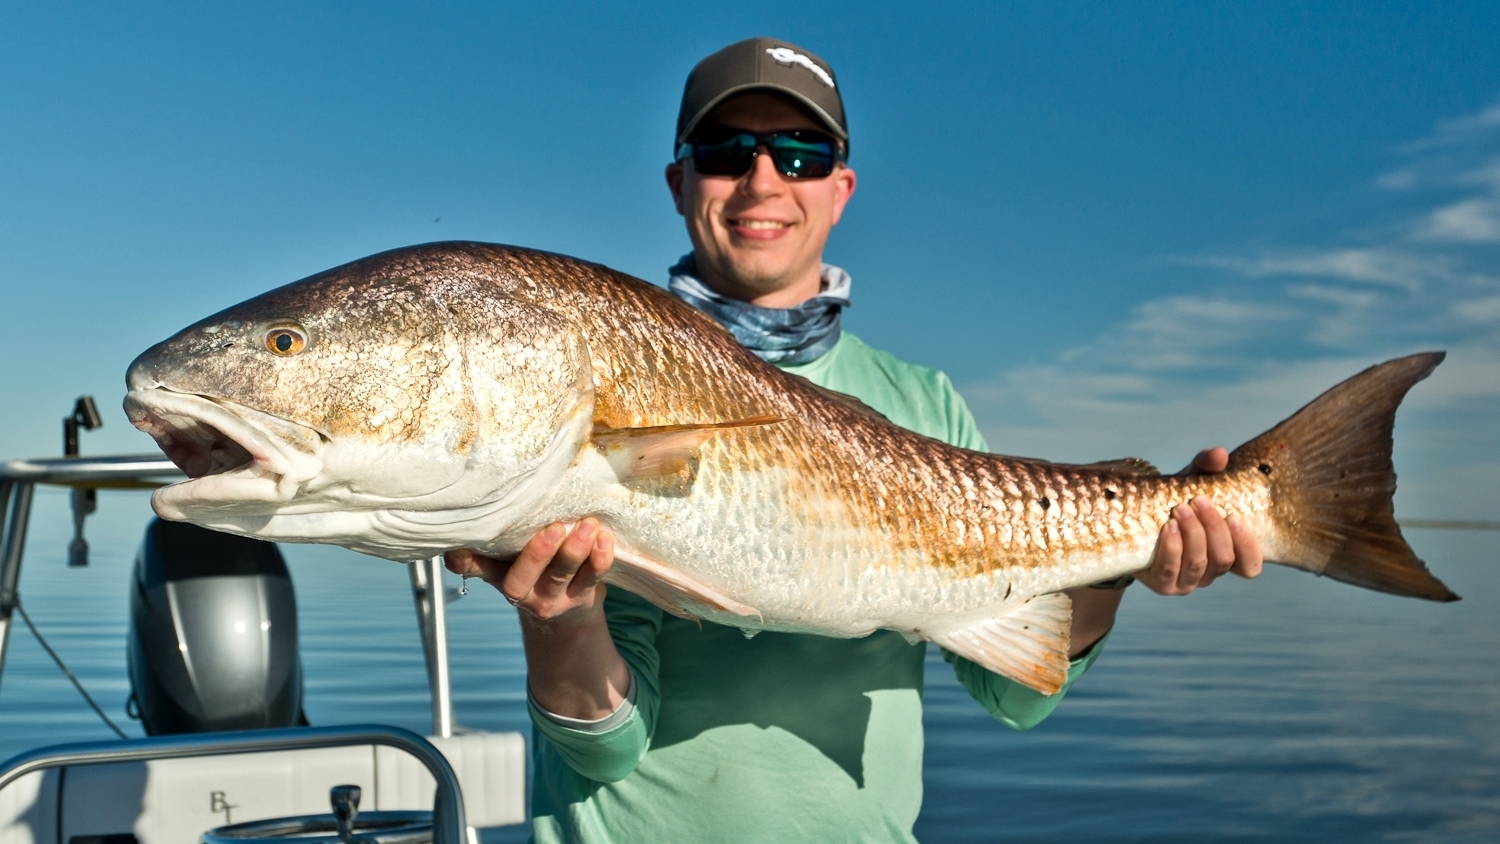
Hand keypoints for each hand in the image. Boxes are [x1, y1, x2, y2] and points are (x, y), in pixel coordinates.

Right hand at [444, 518, 614, 625]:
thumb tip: (467, 521)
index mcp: (499, 575)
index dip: (465, 562)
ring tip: (588, 524)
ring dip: (575, 550)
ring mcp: (551, 599)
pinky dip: (600, 558)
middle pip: (522, 578)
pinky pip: (592, 579)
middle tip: (554, 526)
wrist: (568, 609)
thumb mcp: (509, 559)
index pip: (477, 569)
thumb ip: (494, 543)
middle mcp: (520, 593)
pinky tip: (604, 537)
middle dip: (538, 553)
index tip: (458, 550)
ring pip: (560, 575)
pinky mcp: (581, 598)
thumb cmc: (534, 568)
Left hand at [1137, 447, 1263, 595]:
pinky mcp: (1163, 584)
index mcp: (1225, 553)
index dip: (1248, 546)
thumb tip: (1219, 454)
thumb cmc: (1171, 501)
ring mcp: (1187, 582)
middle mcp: (1210, 572)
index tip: (1235, 516)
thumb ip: (1206, 468)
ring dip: (1192, 534)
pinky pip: (1170, 570)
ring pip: (1199, 564)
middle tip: (1198, 500)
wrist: (1132, 520)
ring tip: (1179, 508)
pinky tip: (1168, 527)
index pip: (1250, 566)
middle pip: (1224, 559)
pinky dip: (1172, 547)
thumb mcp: (1190, 482)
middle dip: (1213, 527)